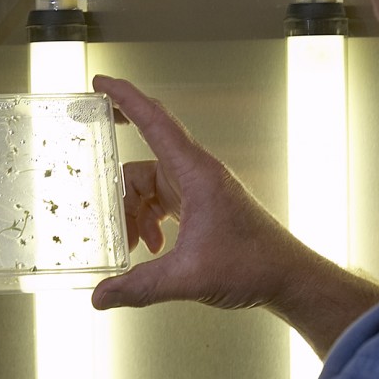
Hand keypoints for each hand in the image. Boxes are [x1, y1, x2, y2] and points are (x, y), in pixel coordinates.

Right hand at [90, 75, 317, 314]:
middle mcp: (197, 173)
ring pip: (150, 185)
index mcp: (195, 173)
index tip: (101, 82)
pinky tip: (151, 247)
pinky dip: (149, 220)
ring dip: (134, 212)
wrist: (288, 277)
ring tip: (133, 244)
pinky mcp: (203, 205)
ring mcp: (200, 188)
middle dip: (117, 175)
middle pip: (143, 158)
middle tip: (90, 164)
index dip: (124, 98)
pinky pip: (163, 201)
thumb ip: (139, 287)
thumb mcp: (187, 277)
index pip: (154, 121)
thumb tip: (102, 296)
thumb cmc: (254, 263)